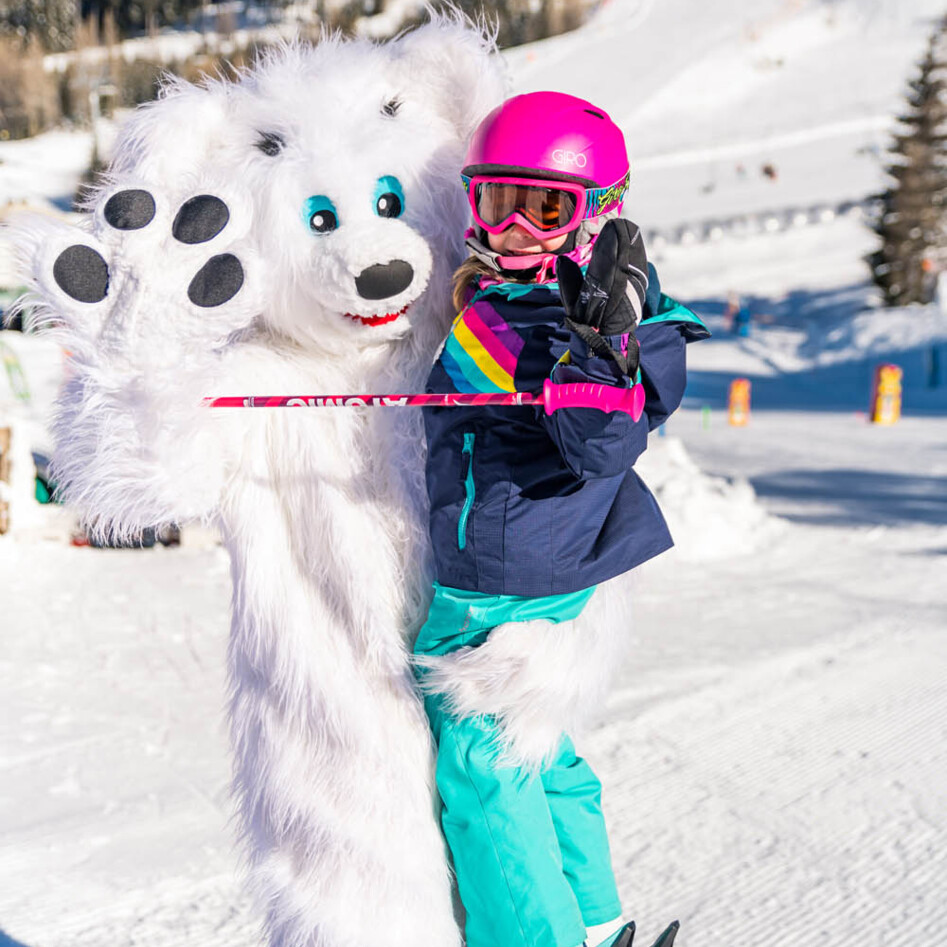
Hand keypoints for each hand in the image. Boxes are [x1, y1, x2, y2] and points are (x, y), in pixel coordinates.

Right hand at [557, 218, 647, 335]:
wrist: (607, 340)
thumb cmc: (587, 320)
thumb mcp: (573, 304)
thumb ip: (568, 282)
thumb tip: (563, 260)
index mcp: (600, 292)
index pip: (605, 264)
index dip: (610, 245)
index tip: (610, 229)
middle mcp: (618, 290)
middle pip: (623, 260)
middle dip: (624, 241)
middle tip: (622, 224)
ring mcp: (631, 291)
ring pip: (634, 264)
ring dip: (633, 246)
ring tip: (630, 229)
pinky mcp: (640, 292)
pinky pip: (640, 270)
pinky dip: (638, 256)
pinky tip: (636, 244)